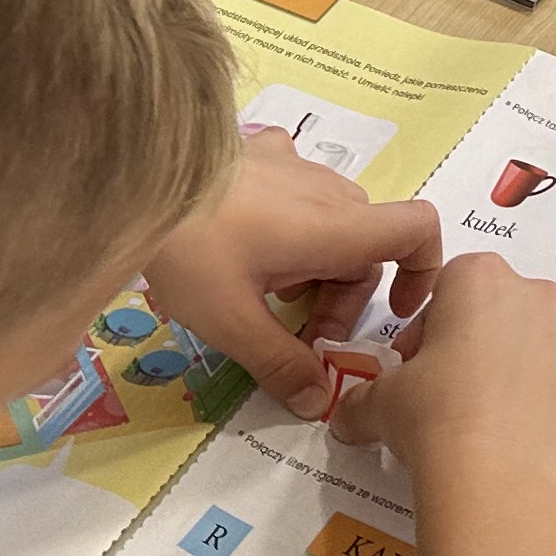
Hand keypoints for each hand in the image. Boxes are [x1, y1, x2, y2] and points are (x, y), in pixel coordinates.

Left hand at [145, 131, 446, 417]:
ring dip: (317, 264)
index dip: (423, 272)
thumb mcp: (232, 321)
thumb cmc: (191, 250)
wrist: (132, 176)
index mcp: (335, 227)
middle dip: (343, 297)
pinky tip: (250, 236)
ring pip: (335, 220)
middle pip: (367, 245)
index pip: (419, 229)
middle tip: (296, 333)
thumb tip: (318, 404)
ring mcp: (296, 163)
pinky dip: (293, 219)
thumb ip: (280, 364)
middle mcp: (329, 190)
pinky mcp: (264, 152)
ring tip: (264, 291)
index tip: (391, 315)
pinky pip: (301, 188)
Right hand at [330, 250, 555, 478]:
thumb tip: (347, 416)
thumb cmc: (434, 418)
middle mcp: (537, 291)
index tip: (418, 372)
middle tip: (459, 402)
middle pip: (506, 312)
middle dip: (483, 348)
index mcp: (479, 278)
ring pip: (552, 345)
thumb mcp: (379, 404)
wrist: (499, 473)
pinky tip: (544, 437)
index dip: (431, 331)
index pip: (451, 289)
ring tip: (503, 426)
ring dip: (530, 373)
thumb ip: (362, 399)